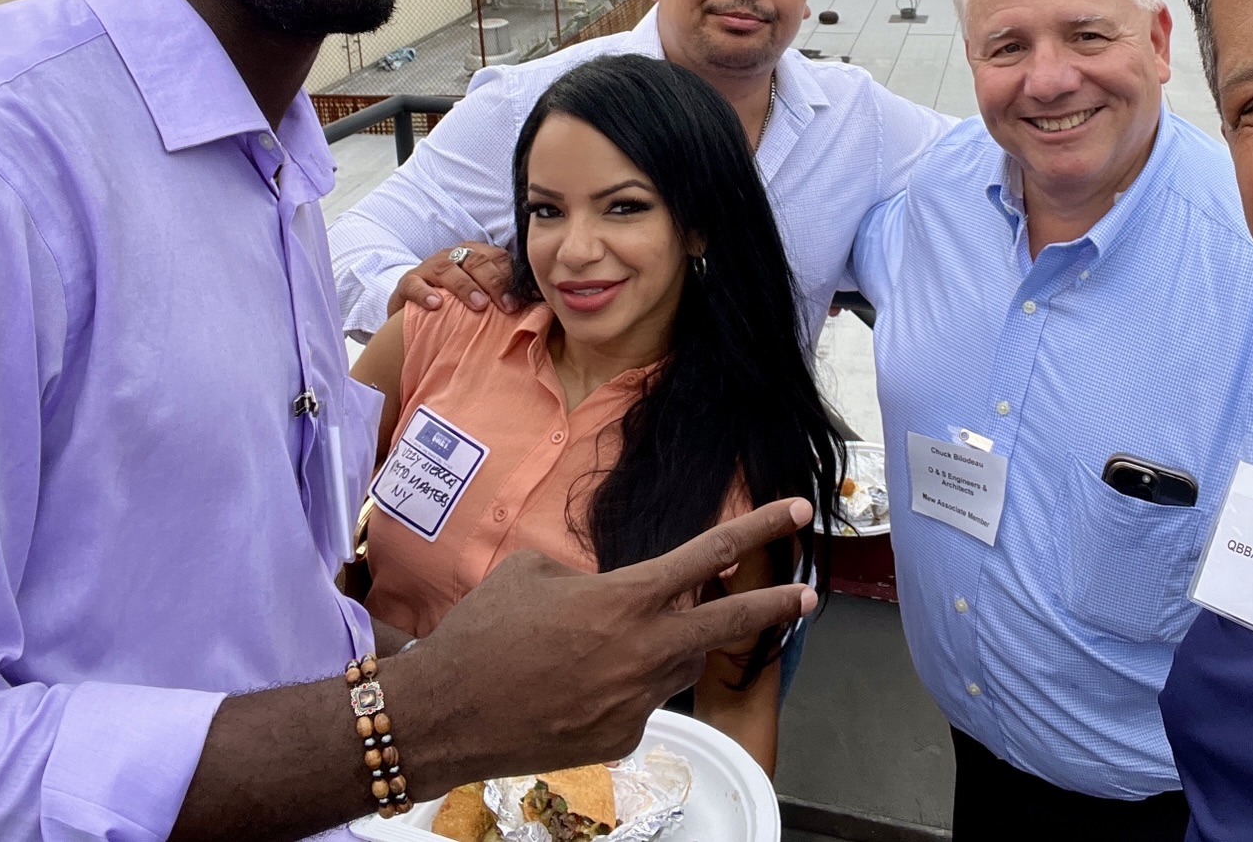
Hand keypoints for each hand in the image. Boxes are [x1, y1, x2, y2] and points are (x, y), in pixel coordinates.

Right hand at [386, 243, 515, 315]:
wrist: (413, 313)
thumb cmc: (455, 306)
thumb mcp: (479, 298)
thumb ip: (501, 298)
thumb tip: (535, 308)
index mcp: (473, 256)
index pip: (496, 257)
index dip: (509, 278)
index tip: (519, 302)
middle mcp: (451, 257)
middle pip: (475, 261)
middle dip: (493, 282)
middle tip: (505, 306)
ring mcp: (428, 268)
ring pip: (447, 269)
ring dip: (465, 286)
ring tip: (479, 305)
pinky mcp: (406, 283)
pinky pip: (414, 284)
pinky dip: (424, 293)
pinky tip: (436, 305)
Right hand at [391, 499, 816, 784]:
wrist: (444, 715)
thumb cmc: (482, 631)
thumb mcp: (533, 572)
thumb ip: (589, 576)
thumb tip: (612, 594)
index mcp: (626, 599)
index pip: (709, 555)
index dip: (759, 529)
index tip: (797, 512)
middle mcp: (644, 652)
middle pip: (728, 625)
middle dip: (773, 607)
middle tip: (808, 596)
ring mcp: (637, 703)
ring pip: (676, 666)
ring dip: (664, 649)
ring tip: (602, 644)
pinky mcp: (622, 741)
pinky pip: (638, 702)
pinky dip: (619, 688)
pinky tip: (572, 688)